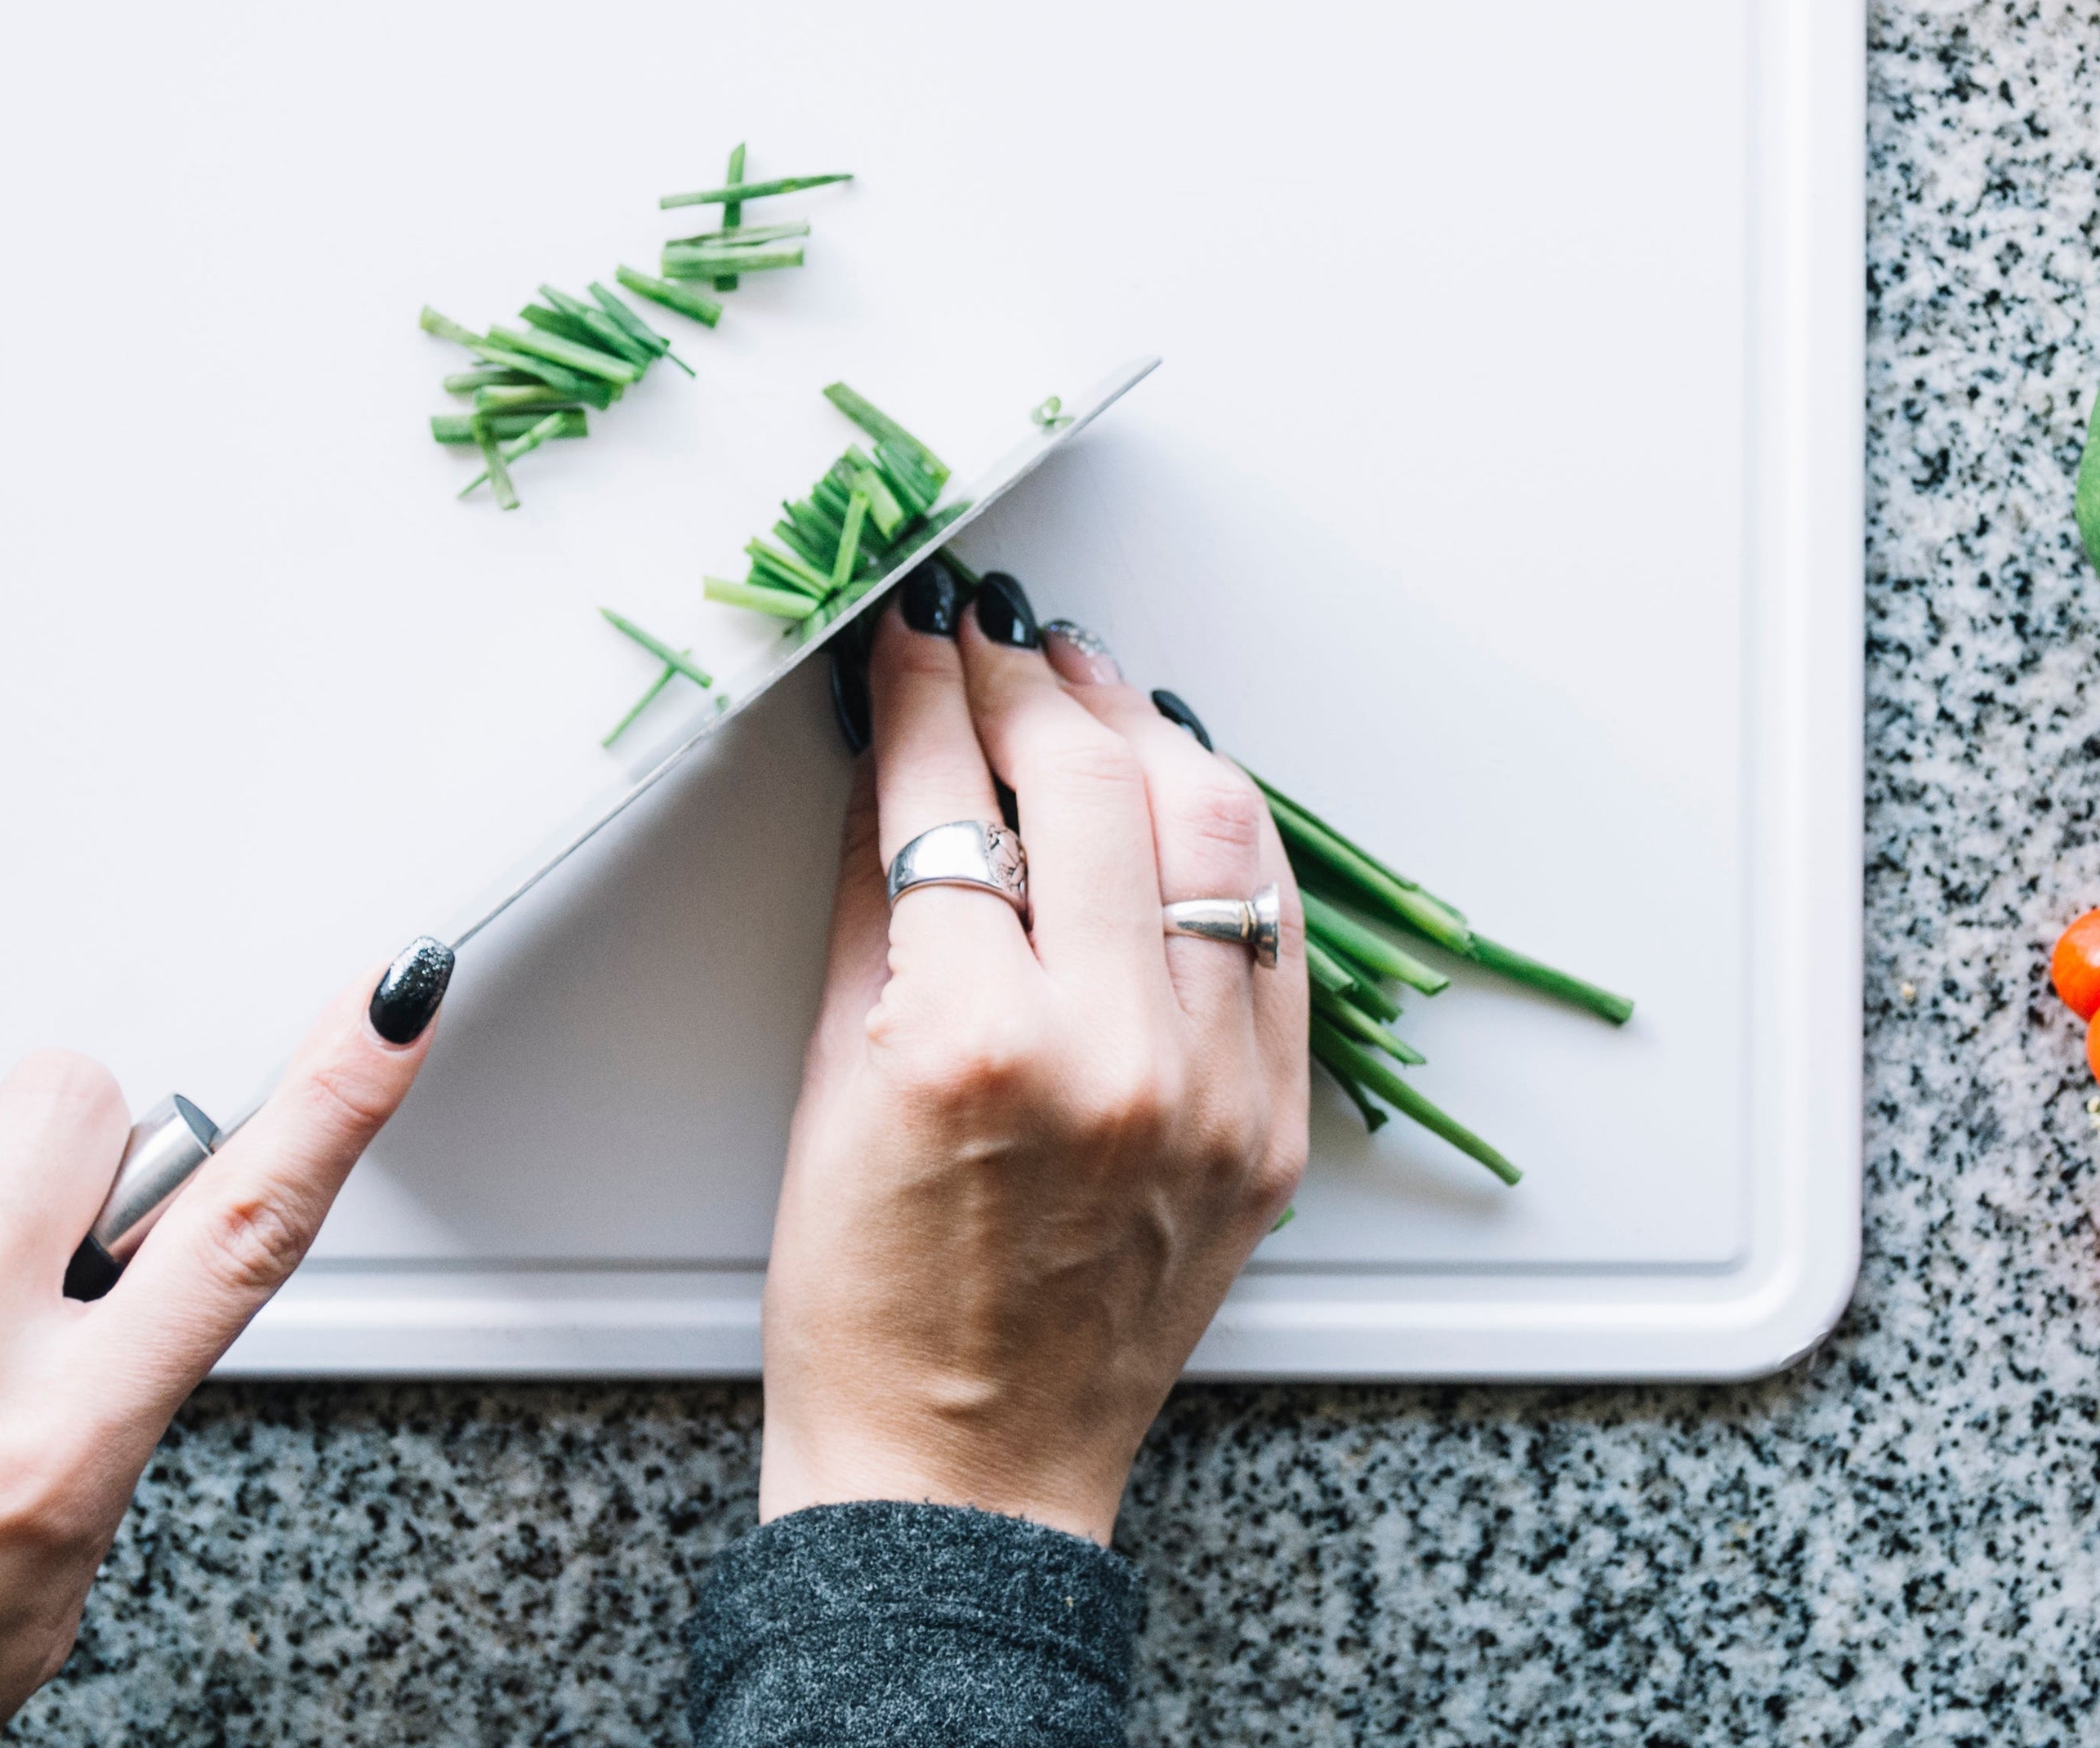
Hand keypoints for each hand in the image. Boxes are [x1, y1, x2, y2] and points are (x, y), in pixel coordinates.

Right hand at [759, 563, 1310, 1541]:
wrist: (960, 1465)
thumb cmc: (864, 1299)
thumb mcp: (828, 1075)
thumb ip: (874, 894)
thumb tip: (898, 750)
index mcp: (974, 1041)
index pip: (952, 797)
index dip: (925, 692)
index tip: (910, 634)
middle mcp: (1114, 1053)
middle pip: (1094, 783)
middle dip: (1030, 684)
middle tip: (989, 640)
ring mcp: (1211, 1089)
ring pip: (1212, 827)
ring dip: (1142, 732)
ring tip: (1086, 691)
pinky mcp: (1270, 1125)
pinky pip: (1271, 928)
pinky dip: (1225, 839)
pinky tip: (1178, 791)